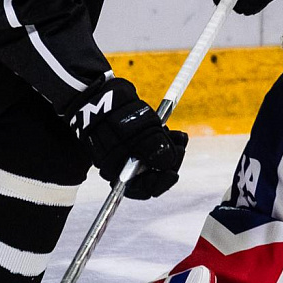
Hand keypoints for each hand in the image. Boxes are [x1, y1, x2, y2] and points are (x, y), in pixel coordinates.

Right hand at [68, 77, 187, 199]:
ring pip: (158, 160)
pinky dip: (168, 142)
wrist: (100, 92)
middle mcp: (124, 165)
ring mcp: (131, 152)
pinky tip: (178, 134)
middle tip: (181, 149)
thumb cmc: (114, 113)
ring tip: (181, 138)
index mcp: (117, 170)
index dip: (158, 184)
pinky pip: (156, 147)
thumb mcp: (136, 131)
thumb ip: (152, 149)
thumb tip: (169, 165)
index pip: (140, 189)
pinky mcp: (138, 140)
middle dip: (170, 164)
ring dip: (172, 152)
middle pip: (153, 175)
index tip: (173, 174)